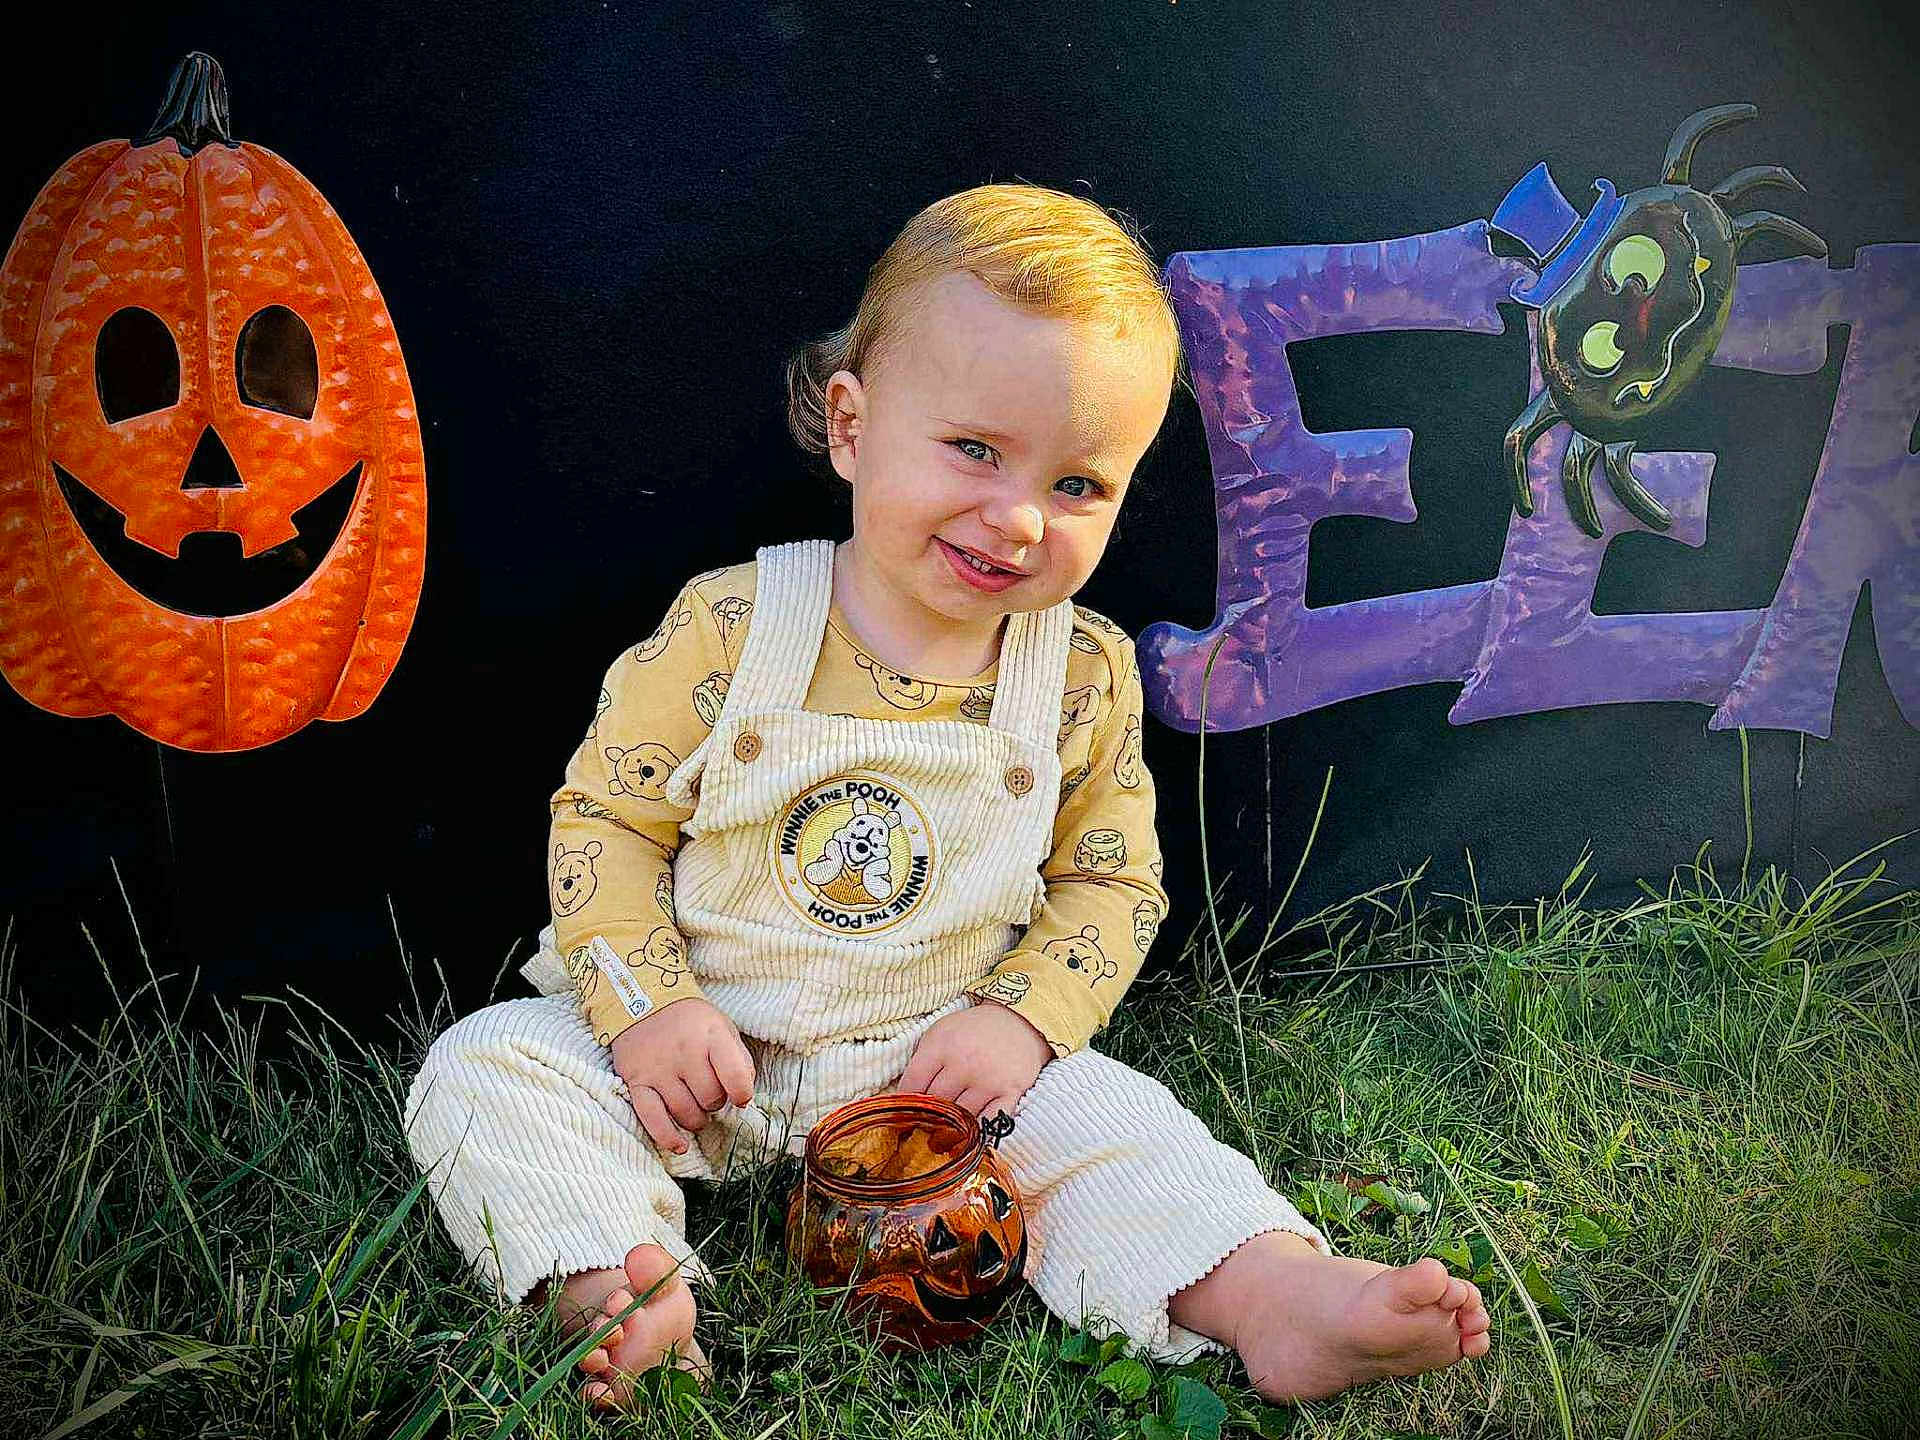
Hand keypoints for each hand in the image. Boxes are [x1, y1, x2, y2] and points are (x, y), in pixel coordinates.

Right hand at [609, 999, 755, 1154]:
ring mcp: (658, 1068)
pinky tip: (679, 1145)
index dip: (742, 1094)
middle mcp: (685, 1052)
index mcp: (711, 1035)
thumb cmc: (690, 1021)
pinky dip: (667, 1136)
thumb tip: (743, 1096)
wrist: (642, 1000)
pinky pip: (652, 1118)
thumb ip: (738, 1059)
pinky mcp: (636, 1081)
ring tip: (695, 1107)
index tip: (740, 1097)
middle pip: (710, 1098)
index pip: (735, 1076)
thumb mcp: (721, 1027)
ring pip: (685, 1112)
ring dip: (696, 1119)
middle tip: (709, 1093)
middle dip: (715, 1102)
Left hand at [888, 998, 1052, 1124]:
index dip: (905, 1105)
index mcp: (942, 1045)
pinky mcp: (1011, 1092)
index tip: (903, 1116)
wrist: (1019, 1022)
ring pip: (960, 1118)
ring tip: (944, 1135)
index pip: (913, 1085)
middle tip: (922, 1130)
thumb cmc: (973, 1030)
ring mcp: (989, 1079)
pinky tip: (970, 1133)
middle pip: (936, 1105)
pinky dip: (978, 1131)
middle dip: (927, 1119)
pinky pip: (989, 1123)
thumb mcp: (940, 1033)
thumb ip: (922, 1062)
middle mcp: (965, 1062)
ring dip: (951, 1128)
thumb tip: (903, 1098)